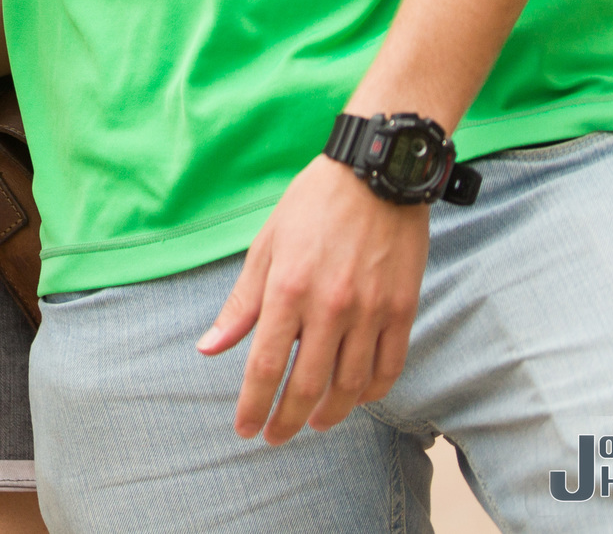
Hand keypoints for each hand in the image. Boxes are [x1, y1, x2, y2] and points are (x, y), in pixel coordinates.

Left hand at [196, 155, 428, 444]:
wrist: (375, 174)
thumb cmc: (311, 206)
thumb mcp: (265, 247)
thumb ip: (241, 304)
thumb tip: (209, 349)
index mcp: (287, 289)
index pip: (266, 366)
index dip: (254, 405)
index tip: (245, 430)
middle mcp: (330, 306)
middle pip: (308, 386)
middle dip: (287, 420)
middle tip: (275, 437)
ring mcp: (371, 310)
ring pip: (352, 384)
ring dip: (331, 413)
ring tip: (314, 422)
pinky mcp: (403, 308)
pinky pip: (390, 366)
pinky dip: (373, 390)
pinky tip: (357, 397)